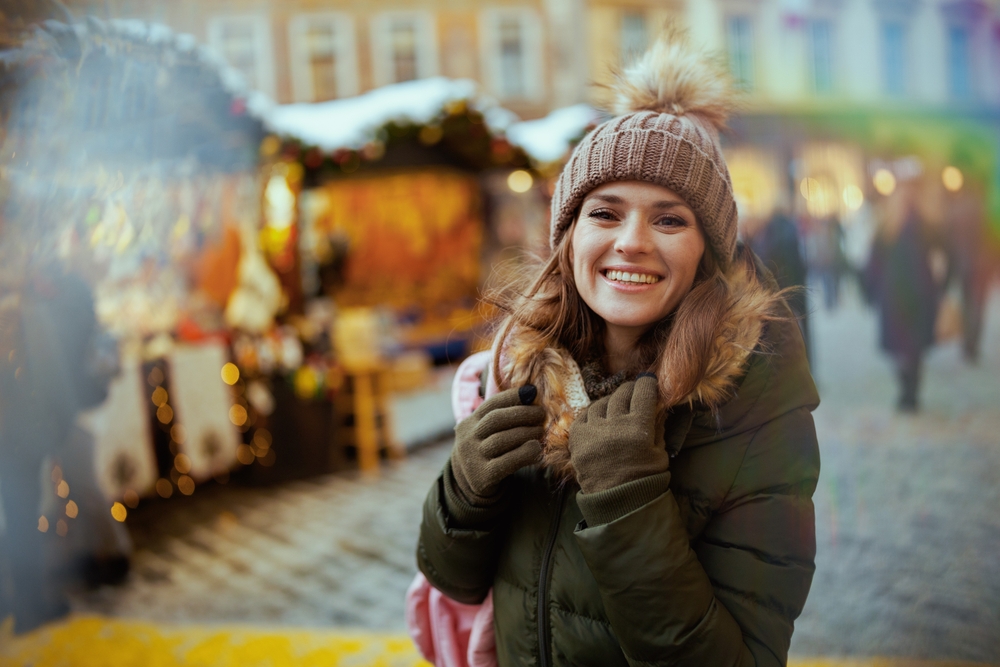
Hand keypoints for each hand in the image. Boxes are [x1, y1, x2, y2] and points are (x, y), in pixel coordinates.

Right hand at [451, 385, 544, 505]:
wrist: (470, 483)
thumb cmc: (488, 451)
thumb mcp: (487, 432)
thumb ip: (503, 416)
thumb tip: (532, 393)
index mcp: (469, 423)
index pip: (490, 405)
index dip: (512, 396)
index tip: (532, 391)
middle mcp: (468, 439)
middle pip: (495, 420)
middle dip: (522, 413)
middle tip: (542, 414)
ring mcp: (473, 458)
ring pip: (502, 440)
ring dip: (527, 433)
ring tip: (542, 431)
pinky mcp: (483, 477)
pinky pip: (508, 462)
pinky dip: (525, 453)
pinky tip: (537, 450)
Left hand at [568, 374, 667, 493]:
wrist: (618, 502)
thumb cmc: (645, 478)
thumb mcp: (659, 451)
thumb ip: (657, 426)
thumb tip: (658, 404)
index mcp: (639, 428)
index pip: (643, 392)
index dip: (647, 383)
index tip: (649, 381)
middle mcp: (614, 425)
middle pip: (622, 394)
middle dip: (630, 391)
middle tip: (634, 393)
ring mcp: (592, 431)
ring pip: (601, 403)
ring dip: (611, 403)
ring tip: (616, 410)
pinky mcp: (576, 439)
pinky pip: (584, 416)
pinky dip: (593, 415)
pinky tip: (600, 421)